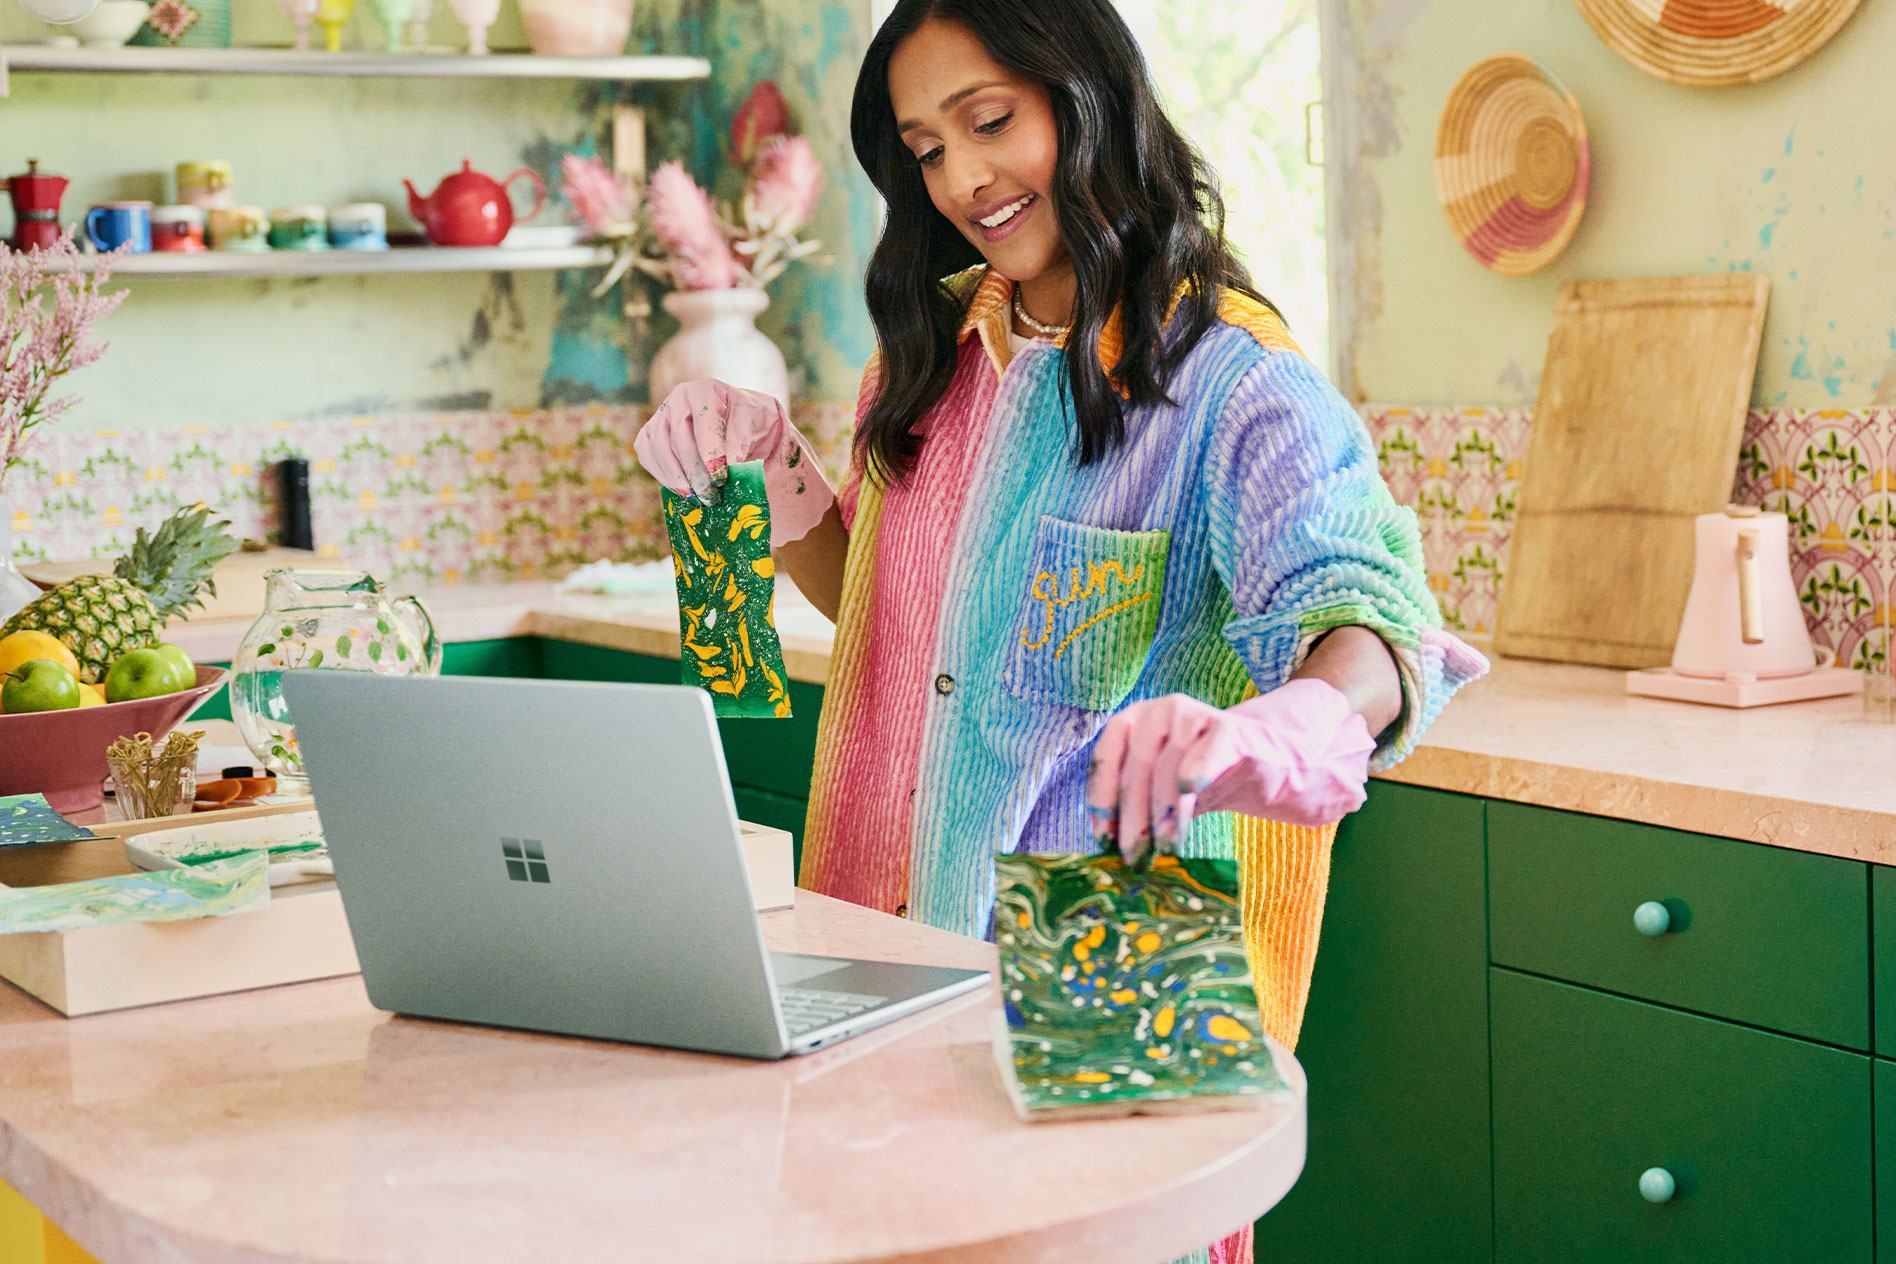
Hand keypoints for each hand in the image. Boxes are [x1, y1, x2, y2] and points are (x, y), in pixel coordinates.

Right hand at [631, 379, 833, 548]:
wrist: (733, 419)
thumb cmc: (745, 421)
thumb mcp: (751, 426)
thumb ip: (740, 443)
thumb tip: (730, 467)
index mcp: (705, 390)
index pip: (704, 421)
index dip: (711, 452)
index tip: (720, 478)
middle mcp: (678, 398)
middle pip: (679, 438)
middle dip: (695, 471)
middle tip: (710, 497)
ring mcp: (661, 414)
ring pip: (659, 447)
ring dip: (677, 478)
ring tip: (696, 499)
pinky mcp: (650, 432)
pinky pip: (647, 454)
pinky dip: (662, 475)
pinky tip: (681, 490)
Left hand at [1086, 679, 1374, 868]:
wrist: (1264, 765)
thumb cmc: (1203, 782)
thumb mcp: (1162, 793)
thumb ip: (1136, 809)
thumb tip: (1107, 848)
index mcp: (1133, 721)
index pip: (1106, 757)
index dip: (1101, 798)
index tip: (1103, 838)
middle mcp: (1158, 710)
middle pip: (1135, 766)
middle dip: (1131, 816)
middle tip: (1133, 855)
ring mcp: (1192, 715)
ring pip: (1166, 767)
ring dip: (1161, 812)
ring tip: (1163, 847)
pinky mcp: (1227, 728)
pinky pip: (1202, 757)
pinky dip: (1191, 781)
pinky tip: (1184, 807)